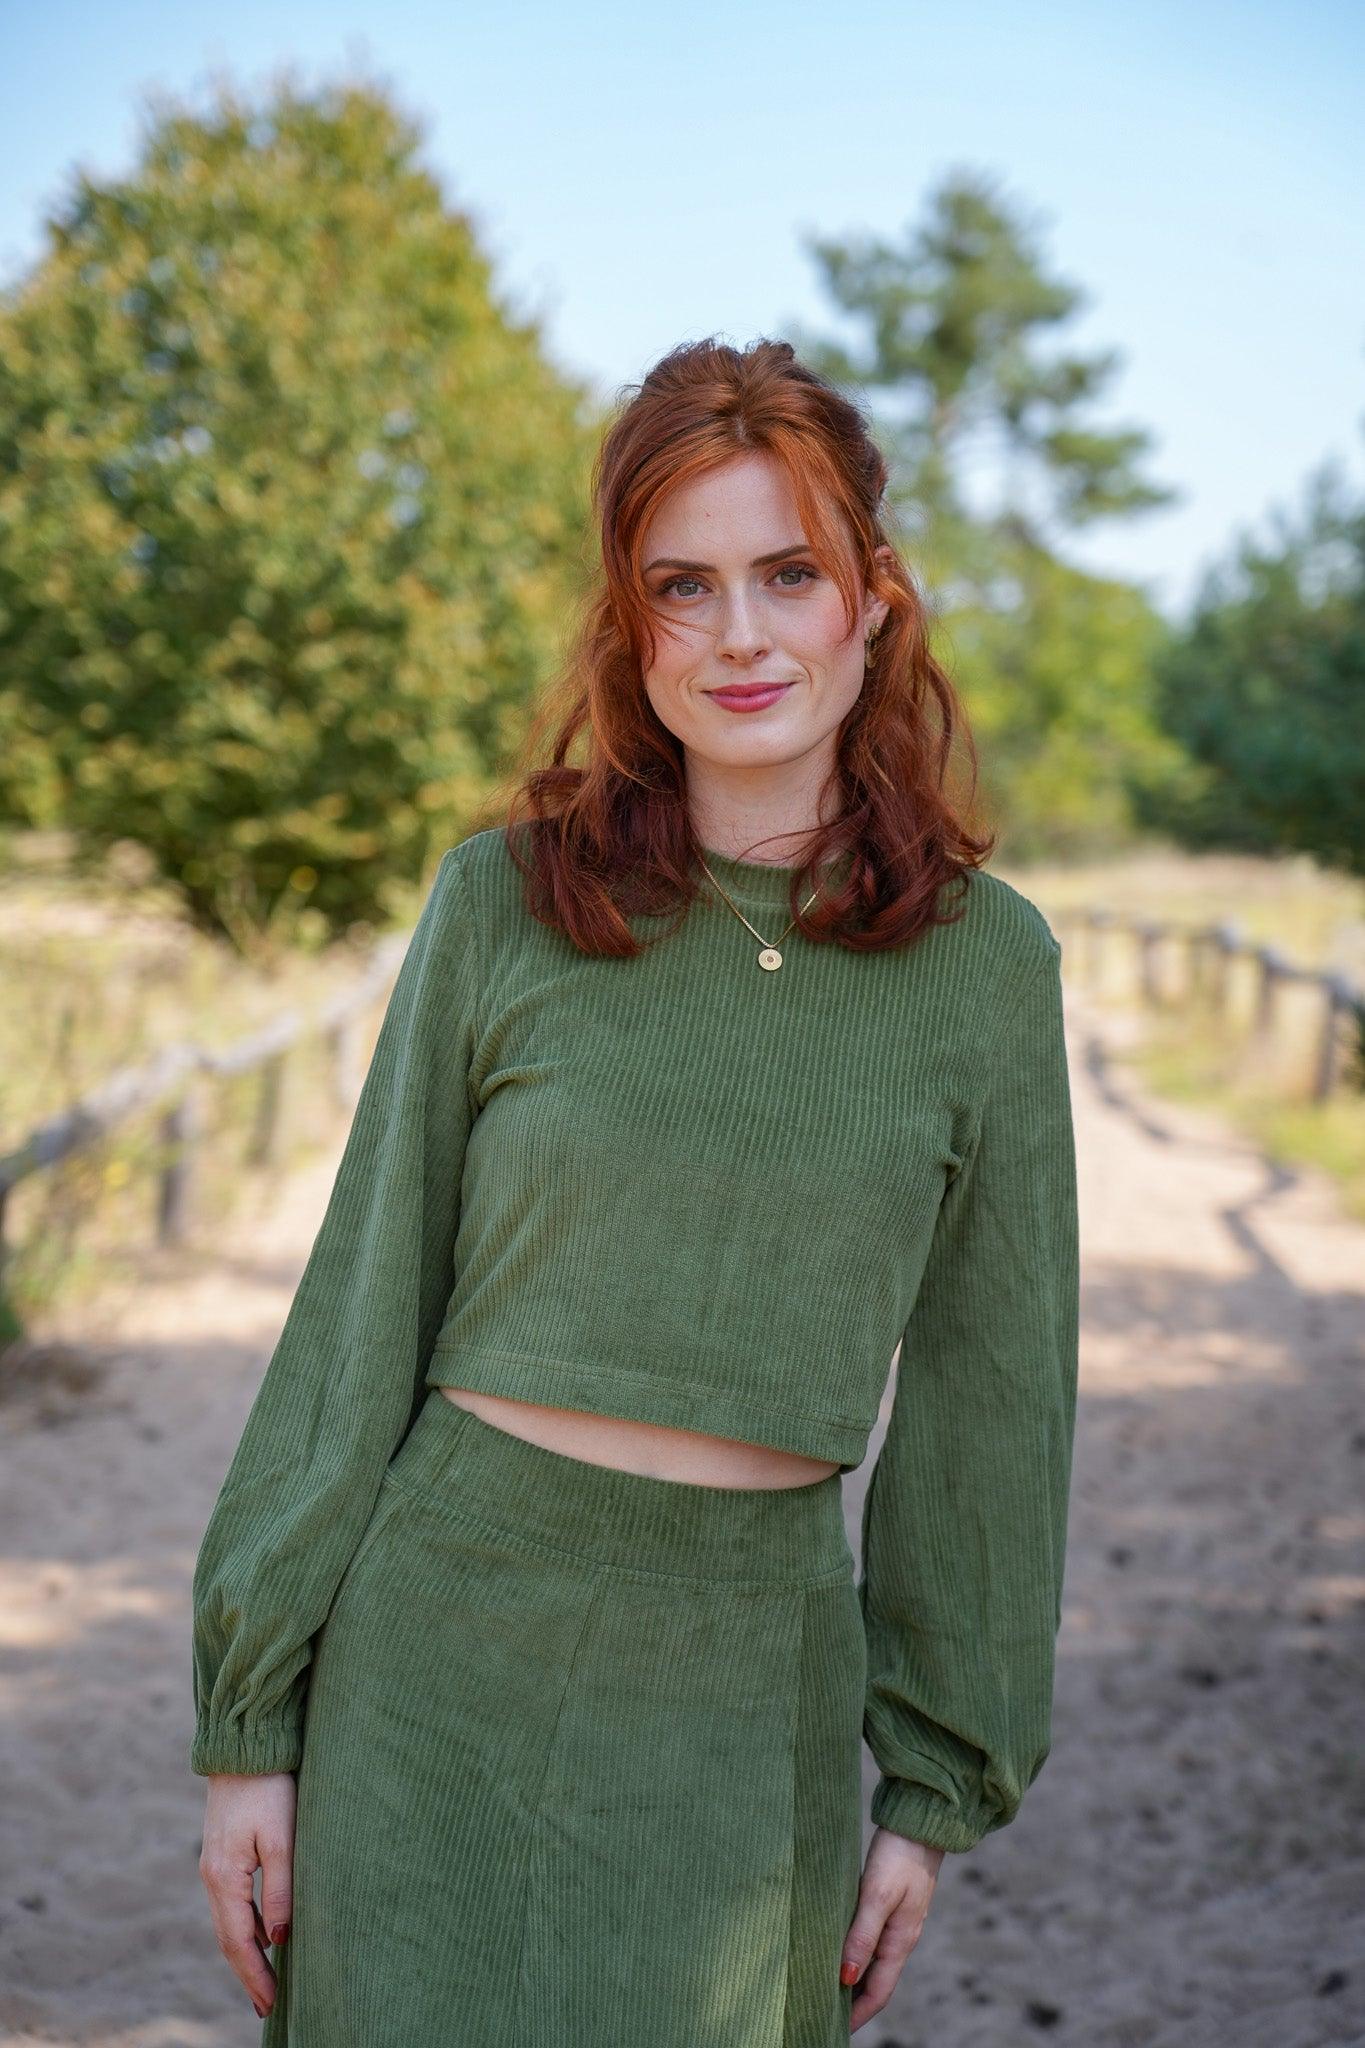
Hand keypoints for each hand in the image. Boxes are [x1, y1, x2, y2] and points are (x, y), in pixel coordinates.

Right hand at [198, 1770, 295, 2020]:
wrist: (244, 1747)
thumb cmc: (269, 1788)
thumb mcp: (283, 1838)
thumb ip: (280, 1889)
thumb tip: (279, 1939)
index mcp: (224, 1877)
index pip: (239, 1941)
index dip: (255, 1974)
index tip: (271, 2003)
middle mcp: (212, 1877)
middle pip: (228, 1939)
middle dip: (248, 1973)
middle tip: (267, 2006)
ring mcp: (213, 1865)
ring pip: (228, 1923)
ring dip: (246, 1953)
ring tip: (266, 1980)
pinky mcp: (222, 1854)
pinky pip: (231, 1904)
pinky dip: (245, 1927)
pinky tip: (263, 1936)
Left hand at [840, 1825, 945, 2031]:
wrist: (921, 1822)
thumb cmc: (899, 1856)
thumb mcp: (877, 1896)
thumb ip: (862, 1935)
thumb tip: (846, 1978)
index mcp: (900, 1941)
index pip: (879, 1991)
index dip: (858, 2013)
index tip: (836, 2029)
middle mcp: (901, 1936)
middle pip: (877, 1980)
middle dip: (855, 2001)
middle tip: (825, 2011)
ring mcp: (898, 1920)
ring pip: (874, 1960)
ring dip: (854, 1976)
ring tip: (826, 1984)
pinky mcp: (891, 1902)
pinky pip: (872, 1938)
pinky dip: (856, 1950)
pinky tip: (839, 1946)